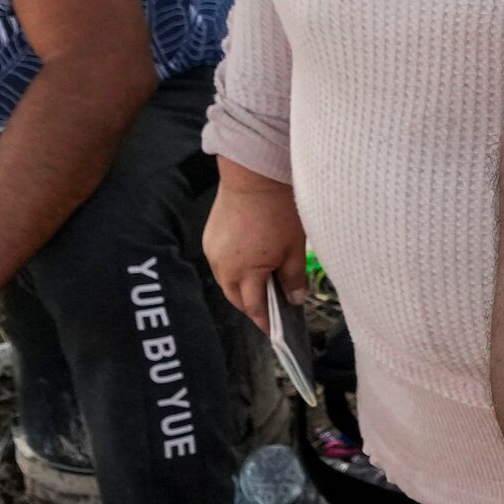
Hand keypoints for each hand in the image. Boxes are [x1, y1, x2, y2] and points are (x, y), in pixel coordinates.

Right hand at [205, 159, 304, 333]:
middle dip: (251, 306)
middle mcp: (223, 266)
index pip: (253, 307)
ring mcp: (213, 251)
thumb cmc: (278, 210)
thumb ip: (293, 277)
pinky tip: (248, 264)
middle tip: (270, 309)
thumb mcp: (294, 248)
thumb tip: (294, 300)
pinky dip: (233, 270)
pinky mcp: (209, 237)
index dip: (264, 320)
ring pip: (226, 281)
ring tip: (261, 286)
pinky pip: (220, 263)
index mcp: (245, 272)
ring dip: (241, 288)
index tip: (274, 328)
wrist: (254, 175)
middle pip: (235, 297)